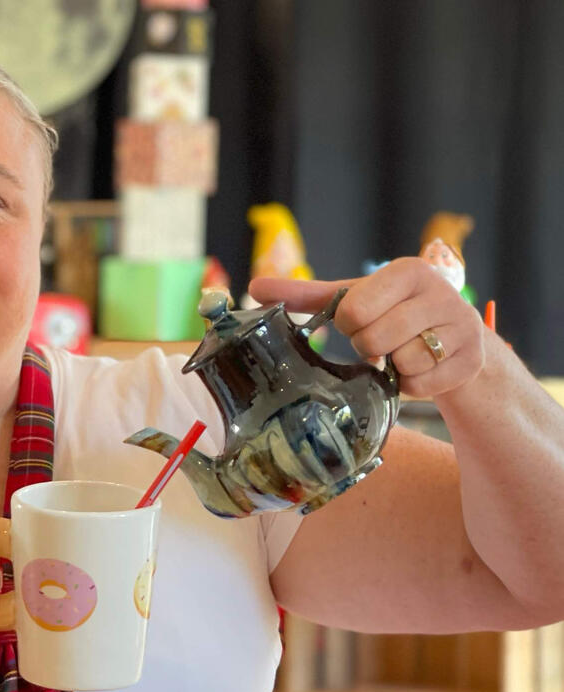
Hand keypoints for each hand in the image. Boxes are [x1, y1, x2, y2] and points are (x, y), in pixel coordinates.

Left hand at [249, 258, 484, 397]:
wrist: (453, 339)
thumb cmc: (392, 313)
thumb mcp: (354, 298)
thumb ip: (307, 295)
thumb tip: (255, 289)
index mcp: (407, 271)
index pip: (353, 310)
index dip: (348, 324)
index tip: (358, 321)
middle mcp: (441, 293)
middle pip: (374, 339)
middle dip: (367, 347)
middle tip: (378, 340)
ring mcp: (462, 327)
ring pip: (401, 362)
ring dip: (391, 366)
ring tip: (400, 352)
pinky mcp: (471, 360)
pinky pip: (421, 386)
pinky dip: (411, 385)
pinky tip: (417, 369)